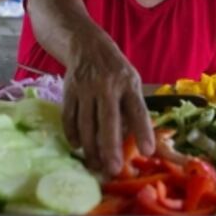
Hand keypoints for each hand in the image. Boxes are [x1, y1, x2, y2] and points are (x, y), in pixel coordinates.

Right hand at [61, 28, 154, 175]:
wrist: (87, 45)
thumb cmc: (115, 70)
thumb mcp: (131, 81)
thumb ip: (131, 107)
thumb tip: (132, 140)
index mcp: (128, 84)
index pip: (138, 110)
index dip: (143, 131)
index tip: (148, 151)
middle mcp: (107, 86)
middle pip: (108, 120)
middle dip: (111, 147)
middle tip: (113, 169)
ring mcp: (85, 88)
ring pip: (86, 124)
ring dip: (90, 148)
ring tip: (96, 166)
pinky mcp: (68, 91)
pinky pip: (68, 118)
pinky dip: (72, 135)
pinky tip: (78, 147)